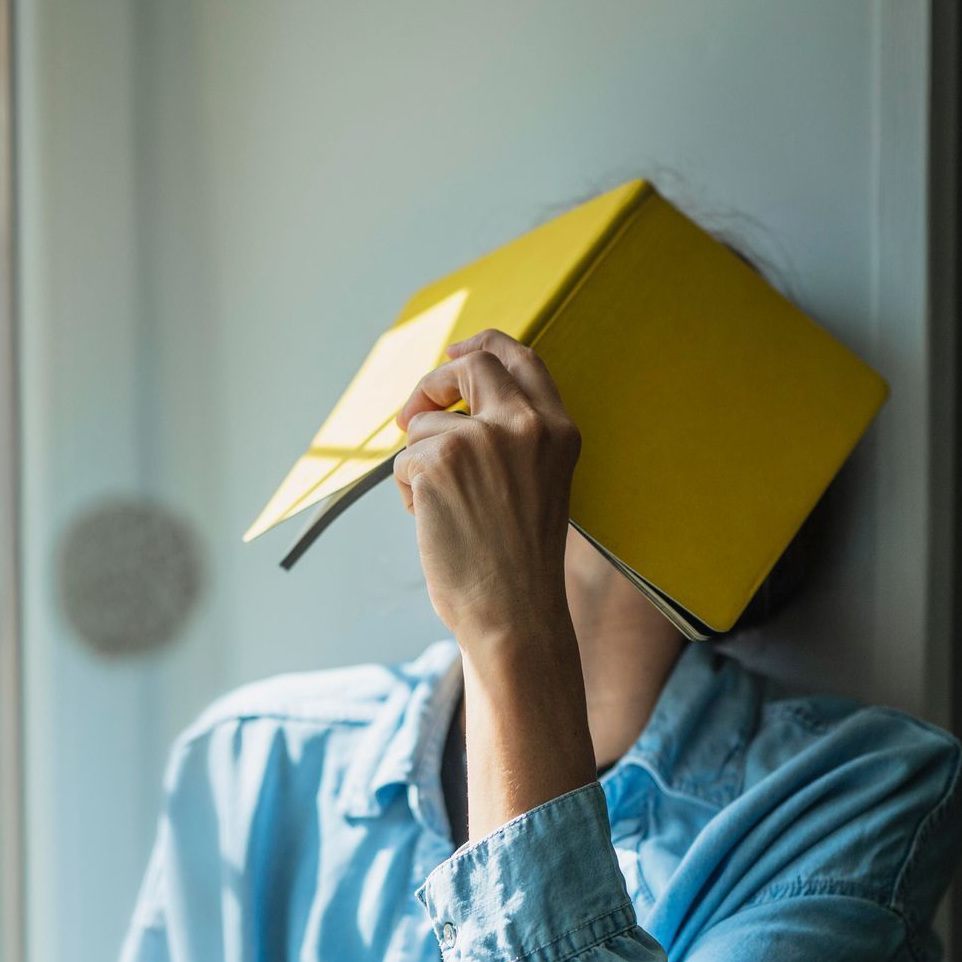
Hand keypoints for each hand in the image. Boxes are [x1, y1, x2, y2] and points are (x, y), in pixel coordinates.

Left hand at [393, 330, 580, 653]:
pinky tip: (437, 525)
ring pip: (424, 425)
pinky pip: (403, 462)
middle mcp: (524, 425)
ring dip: (421, 465)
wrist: (514, 615)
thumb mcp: (539, 483)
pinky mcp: (438, 462)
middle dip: (432, 383)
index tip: (456, 353)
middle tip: (413, 413)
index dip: (483, 346)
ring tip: (449, 512)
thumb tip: (452, 402)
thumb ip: (513, 438)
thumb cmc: (519, 563)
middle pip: (469, 365)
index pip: (520, 358)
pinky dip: (410, 494)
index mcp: (558, 430)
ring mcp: (480, 440)